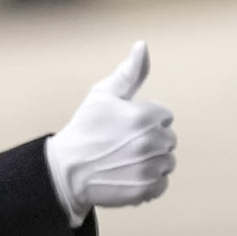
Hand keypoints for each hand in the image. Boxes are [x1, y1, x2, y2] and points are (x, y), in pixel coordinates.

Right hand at [48, 41, 175, 211]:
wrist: (67, 170)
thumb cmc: (84, 129)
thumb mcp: (103, 95)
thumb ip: (129, 73)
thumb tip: (142, 46)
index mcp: (144, 116)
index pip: (165, 116)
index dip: (148, 119)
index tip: (127, 126)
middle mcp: (150, 142)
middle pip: (169, 139)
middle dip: (152, 140)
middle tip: (125, 144)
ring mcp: (150, 168)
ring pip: (168, 162)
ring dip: (153, 161)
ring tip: (127, 160)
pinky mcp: (146, 189)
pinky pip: (163, 184)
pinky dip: (151, 182)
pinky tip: (130, 175)